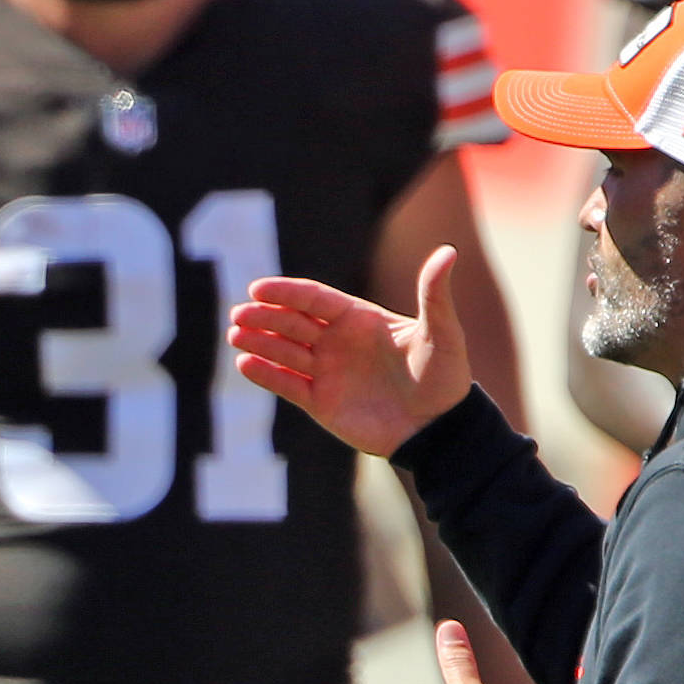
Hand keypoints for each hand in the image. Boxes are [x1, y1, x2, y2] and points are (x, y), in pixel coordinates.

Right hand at [226, 249, 476, 455]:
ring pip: (284, 352)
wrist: (438, 430)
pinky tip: (245, 363)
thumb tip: (448, 252)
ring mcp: (327, 371)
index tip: (259, 288)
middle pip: (292, 323)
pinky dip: (266, 374)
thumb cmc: (443, 378)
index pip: (315, 298)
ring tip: (234, 334)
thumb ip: (434, 294)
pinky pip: (287, 385)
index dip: (287, 292)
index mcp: (359, 318)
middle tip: (239, 313)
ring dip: (259, 342)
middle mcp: (337, 341)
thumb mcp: (442, 332)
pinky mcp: (320, 403)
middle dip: (265, 316)